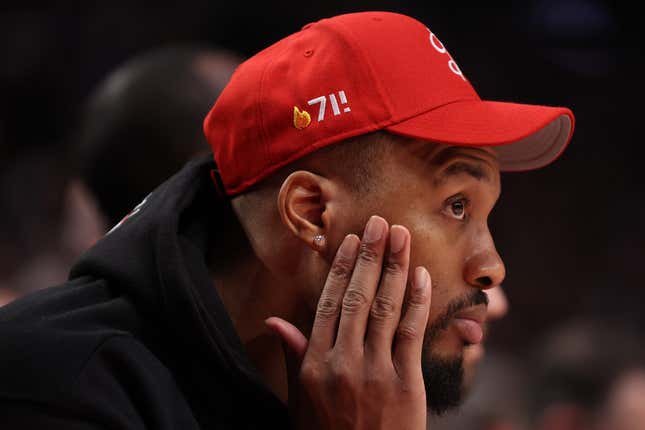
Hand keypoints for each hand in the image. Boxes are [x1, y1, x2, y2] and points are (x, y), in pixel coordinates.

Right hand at [266, 216, 431, 429]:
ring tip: (402, 236)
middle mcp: (341, 362)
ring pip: (385, 307)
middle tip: (381, 223)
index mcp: (314, 364)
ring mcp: (375, 371)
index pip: (329, 303)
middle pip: (358, 297)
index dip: (342, 268)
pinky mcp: (405, 384)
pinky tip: (421, 276)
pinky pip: (411, 333)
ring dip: (395, 267)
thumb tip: (275, 322)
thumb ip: (294, 357)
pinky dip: (416, 301)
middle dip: (370, 255)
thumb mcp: (300, 402)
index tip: (352, 240)